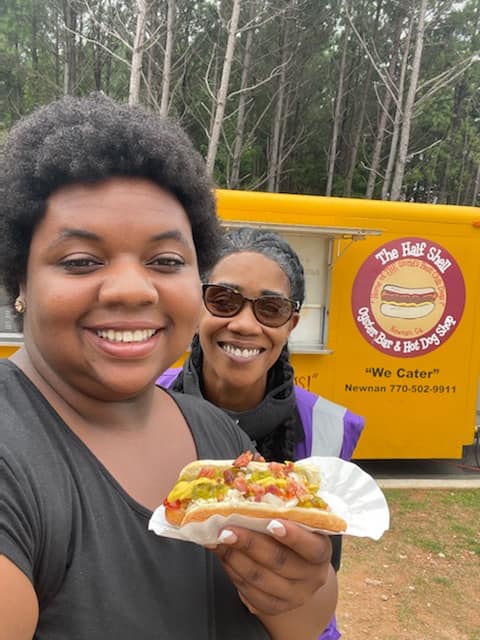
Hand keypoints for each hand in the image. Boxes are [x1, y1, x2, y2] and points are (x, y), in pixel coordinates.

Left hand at [209, 519, 331, 616]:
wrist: (300, 571)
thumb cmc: (296, 538)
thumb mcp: (300, 526)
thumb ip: (282, 514)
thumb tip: (249, 499)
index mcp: (321, 551)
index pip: (310, 546)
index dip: (292, 536)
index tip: (271, 523)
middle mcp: (311, 577)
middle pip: (278, 561)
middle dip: (248, 543)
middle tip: (226, 530)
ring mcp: (293, 596)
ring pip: (259, 578)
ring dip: (233, 557)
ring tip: (217, 540)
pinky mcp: (274, 606)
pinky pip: (248, 591)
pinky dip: (232, 571)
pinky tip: (223, 556)